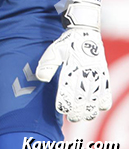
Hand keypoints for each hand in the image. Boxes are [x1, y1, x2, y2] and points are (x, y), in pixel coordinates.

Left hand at [36, 0, 111, 121]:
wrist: (85, 32)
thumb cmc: (67, 43)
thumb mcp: (54, 50)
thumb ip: (47, 64)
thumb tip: (41, 78)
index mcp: (72, 67)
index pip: (69, 90)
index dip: (65, 103)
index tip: (61, 109)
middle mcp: (86, 72)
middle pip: (82, 99)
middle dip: (77, 111)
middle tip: (71, 117)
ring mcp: (97, 74)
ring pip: (95, 99)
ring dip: (90, 110)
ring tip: (83, 115)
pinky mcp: (104, 74)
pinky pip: (106, 92)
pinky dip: (103, 102)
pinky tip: (98, 107)